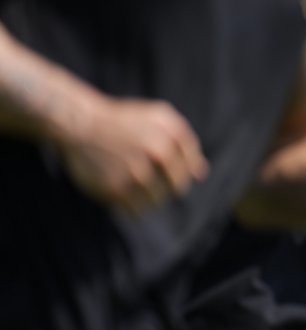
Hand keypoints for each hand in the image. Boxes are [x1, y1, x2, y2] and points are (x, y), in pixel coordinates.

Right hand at [58, 95, 207, 213]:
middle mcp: (157, 152)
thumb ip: (185, 142)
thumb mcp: (159, 117)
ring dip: (150, 198)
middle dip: (168, 186)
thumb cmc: (124, 122)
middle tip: (148, 176)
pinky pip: (137, 211)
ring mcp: (136, 172)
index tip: (164, 167)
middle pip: (177, 188)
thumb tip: (200, 174)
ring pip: (159, 201)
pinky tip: (124, 193)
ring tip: (134, 183)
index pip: (190, 169)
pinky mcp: (116, 189)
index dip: (181, 171)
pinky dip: (133, 207)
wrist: (80, 125)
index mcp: (171, 135)